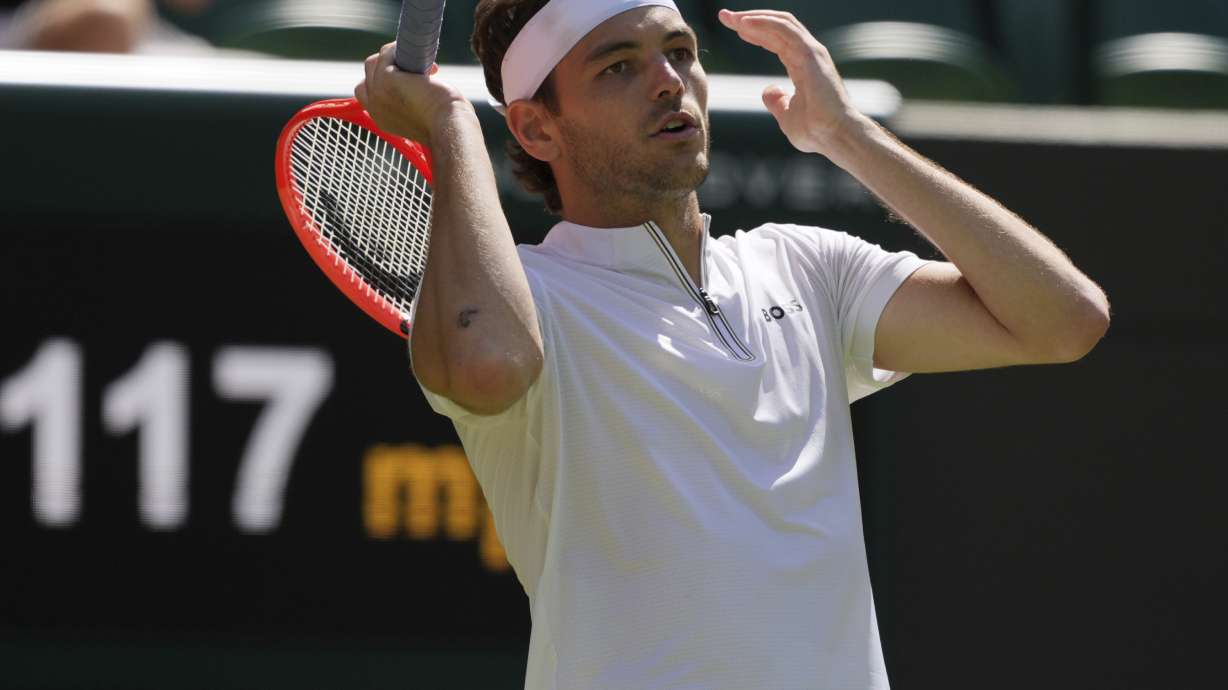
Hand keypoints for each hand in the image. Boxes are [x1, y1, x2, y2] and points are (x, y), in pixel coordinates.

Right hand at [354, 42, 472, 143]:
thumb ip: (411, 102)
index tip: (406, 77)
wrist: (448, 125)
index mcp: (382, 119)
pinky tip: (421, 56)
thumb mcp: (421, 114)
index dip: (382, 79)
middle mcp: (374, 108)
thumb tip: (417, 79)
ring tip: (423, 63)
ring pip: (374, 61)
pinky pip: (386, 53)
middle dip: (388, 64)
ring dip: (395, 55)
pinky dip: (399, 49)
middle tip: (418, 71)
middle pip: (368, 73)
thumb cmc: (446, 122)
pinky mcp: (385, 78)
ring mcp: (377, 93)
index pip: (366, 91)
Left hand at [718, 9, 866, 155]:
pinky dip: (764, 23)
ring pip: (781, 23)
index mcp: (802, 66)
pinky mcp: (811, 53)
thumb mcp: (786, 115)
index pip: (776, 40)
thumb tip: (767, 90)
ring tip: (731, 17)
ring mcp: (811, 52)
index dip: (755, 32)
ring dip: (754, 17)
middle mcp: (807, 54)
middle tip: (725, 16)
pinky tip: (744, 23)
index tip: (733, 28)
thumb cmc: (815, 131)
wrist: (834, 137)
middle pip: (776, 27)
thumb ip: (776, 102)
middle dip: (749, 20)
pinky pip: (785, 30)